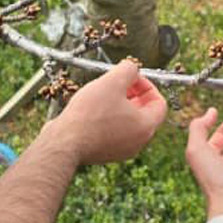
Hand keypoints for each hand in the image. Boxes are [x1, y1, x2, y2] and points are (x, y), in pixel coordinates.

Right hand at [45, 59, 167, 165]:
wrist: (64, 142)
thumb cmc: (89, 114)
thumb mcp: (112, 81)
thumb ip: (128, 70)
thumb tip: (132, 68)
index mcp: (146, 127)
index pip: (159, 103)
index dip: (147, 85)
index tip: (131, 78)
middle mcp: (138, 142)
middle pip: (144, 113)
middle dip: (133, 94)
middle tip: (117, 83)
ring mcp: (121, 150)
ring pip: (128, 122)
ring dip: (120, 105)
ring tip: (103, 94)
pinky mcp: (105, 153)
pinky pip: (114, 131)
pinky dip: (109, 118)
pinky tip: (92, 109)